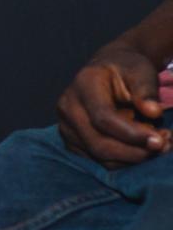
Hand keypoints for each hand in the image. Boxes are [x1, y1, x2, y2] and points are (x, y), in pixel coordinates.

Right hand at [56, 41, 171, 166]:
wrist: (107, 70)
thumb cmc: (127, 69)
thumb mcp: (141, 71)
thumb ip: (147, 89)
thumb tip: (153, 112)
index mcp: (83, 84)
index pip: (103, 118)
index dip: (132, 134)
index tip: (160, 140)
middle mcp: (68, 106)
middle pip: (98, 143)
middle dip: (135, 152)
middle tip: (164, 146)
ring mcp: (66, 125)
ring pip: (98, 156)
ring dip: (132, 158)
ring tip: (157, 145)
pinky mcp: (71, 140)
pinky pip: (97, 160)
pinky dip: (123, 160)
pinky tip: (139, 148)